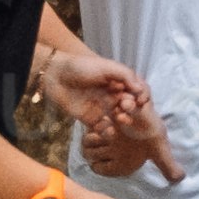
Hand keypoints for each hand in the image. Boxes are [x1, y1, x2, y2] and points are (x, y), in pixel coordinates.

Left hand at [49, 46, 176, 180]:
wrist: (57, 76)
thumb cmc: (83, 67)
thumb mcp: (108, 67)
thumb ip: (126, 76)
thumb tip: (140, 90)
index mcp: (119, 83)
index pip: (136, 93)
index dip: (140, 98)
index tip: (141, 101)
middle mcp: (113, 97)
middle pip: (129, 108)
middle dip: (131, 111)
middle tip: (126, 109)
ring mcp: (103, 109)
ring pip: (118, 120)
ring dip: (122, 122)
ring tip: (119, 120)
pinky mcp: (91, 120)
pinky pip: (103, 130)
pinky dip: (108, 132)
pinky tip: (108, 129)